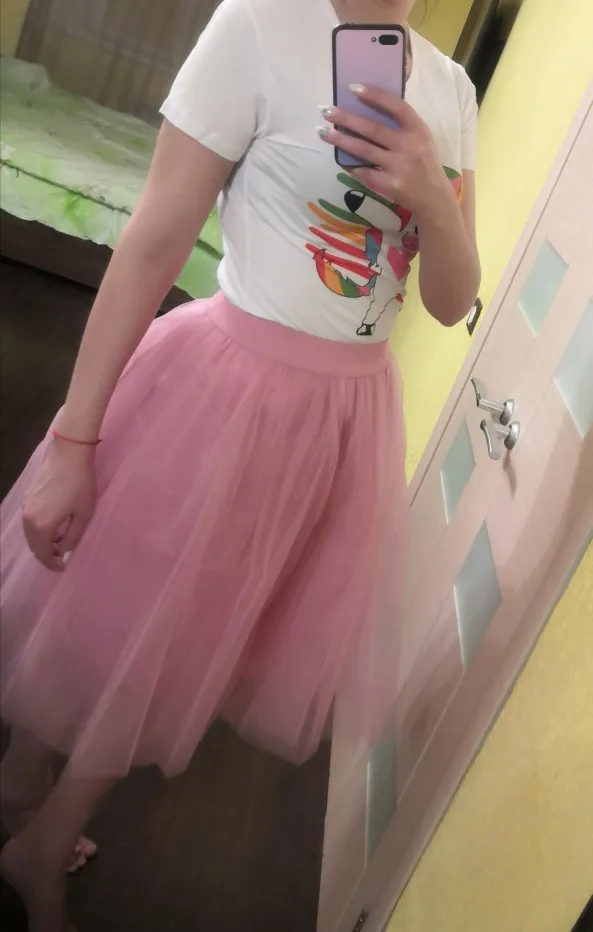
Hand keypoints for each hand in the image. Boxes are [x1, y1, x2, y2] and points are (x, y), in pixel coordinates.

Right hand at [22, 439, 96, 571]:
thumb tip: (65, 555)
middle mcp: (28, 519)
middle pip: (33, 545)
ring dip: (43, 541)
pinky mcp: (27, 497)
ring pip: (30, 534)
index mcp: (42, 526)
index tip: (64, 567)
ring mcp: (26, 506)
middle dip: (46, 554)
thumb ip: (73, 538)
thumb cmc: (81, 484)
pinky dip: (39, 529)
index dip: (52, 564)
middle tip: (62, 555)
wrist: (69, 454)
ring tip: (60, 541)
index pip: (43, 554)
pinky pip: (30, 522)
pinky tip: (54, 525)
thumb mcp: (83, 514)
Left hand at [318, 86, 454, 220]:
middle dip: (346, 118)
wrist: (434, 198)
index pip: (396, 106)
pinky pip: (363, 171)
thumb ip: (402, 126)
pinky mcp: (389, 185)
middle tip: (326, 111)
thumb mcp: (421, 139)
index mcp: (418, 130)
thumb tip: (368, 110)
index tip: (353, 88)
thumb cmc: (424, 164)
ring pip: (363, 150)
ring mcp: (398, 166)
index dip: (375, 95)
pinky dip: (349, 164)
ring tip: (323, 132)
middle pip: (372, 128)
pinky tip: (338, 157)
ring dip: (340, 139)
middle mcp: (408, 146)